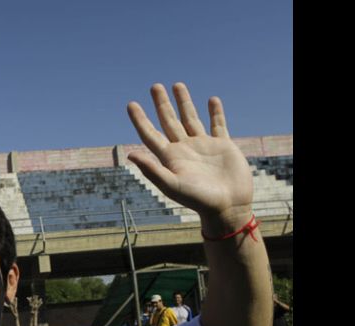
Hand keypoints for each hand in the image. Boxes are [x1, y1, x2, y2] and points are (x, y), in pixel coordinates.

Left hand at [126, 83, 252, 232]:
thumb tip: (130, 154)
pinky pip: (218, 125)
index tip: (131, 104)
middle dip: (162, 104)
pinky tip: (212, 100)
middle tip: (154, 86)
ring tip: (177, 85)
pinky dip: (215, 112)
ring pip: (191, 119)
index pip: (150, 134)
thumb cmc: (198, 200)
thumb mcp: (172, 185)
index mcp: (170, 157)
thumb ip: (152, 170)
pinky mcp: (223, 146)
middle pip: (169, 121)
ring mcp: (203, 146)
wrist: (228, 207)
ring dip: (184, 102)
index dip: (140, 120)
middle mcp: (184, 149)